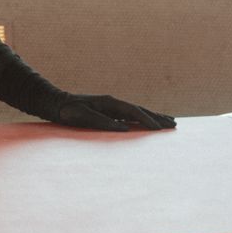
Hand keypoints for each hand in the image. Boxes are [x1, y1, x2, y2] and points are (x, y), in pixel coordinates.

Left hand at [52, 92, 176, 131]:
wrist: (57, 104)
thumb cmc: (69, 112)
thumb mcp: (85, 117)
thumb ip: (104, 123)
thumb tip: (125, 129)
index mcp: (110, 103)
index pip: (134, 112)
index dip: (148, 120)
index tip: (160, 129)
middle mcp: (113, 103)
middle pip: (140, 110)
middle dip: (157, 117)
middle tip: (174, 124)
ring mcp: (112, 107)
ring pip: (136, 113)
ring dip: (152, 117)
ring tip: (167, 121)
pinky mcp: (108, 112)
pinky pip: (129, 116)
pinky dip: (141, 120)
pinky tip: (146, 124)